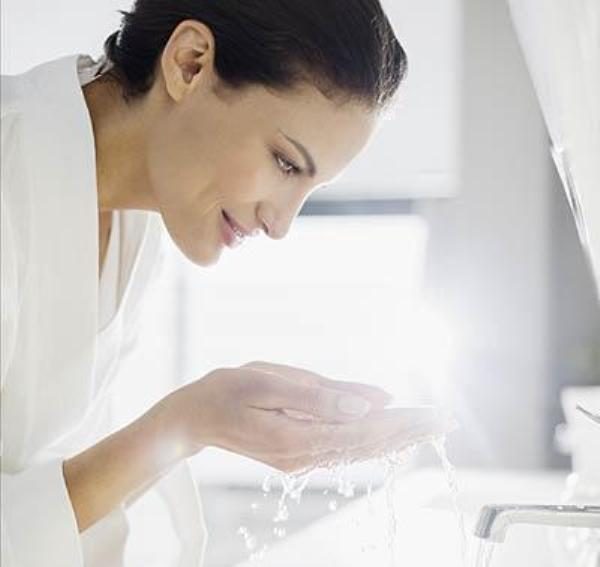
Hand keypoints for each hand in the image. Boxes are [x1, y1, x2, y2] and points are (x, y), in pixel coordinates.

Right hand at [161, 361, 455, 472]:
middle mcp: (304, 455)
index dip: (403, 423)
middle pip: (369, 445)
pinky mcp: (299, 453)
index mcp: (298, 437)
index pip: (365, 432)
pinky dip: (373, 440)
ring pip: (360, 449)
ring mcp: (302, 458)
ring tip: (428, 426)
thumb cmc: (227, 391)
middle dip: (409, 432)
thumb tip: (372, 402)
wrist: (195, 416)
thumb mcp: (268, 381)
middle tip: (445, 421)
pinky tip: (391, 434)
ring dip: (396, 437)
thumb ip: (321, 394)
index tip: (435, 414)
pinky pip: (344, 448)